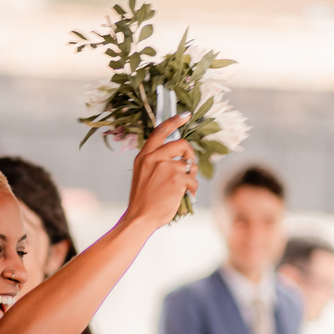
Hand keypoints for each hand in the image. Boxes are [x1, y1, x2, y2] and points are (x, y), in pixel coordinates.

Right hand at [126, 113, 198, 229]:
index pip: (159, 132)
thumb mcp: (142, 175)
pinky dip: (192, 190)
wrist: (140, 218)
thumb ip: (155, 162)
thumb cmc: (143, 201)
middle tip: (189, 165)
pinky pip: (193, 180)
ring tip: (180, 190)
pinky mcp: (177, 179)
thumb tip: (179, 157)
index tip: (184, 115)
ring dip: (190, 178)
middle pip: (181, 144)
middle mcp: (154, 158)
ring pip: (189, 165)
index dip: (173, 121)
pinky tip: (183, 196)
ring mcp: (166, 168)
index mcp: (143, 156)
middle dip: (189, 154)